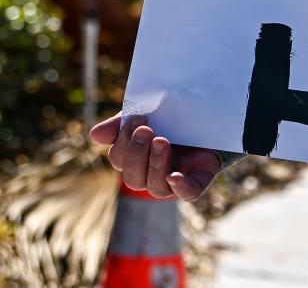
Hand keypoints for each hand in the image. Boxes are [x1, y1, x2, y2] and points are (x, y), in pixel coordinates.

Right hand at [89, 113, 220, 199]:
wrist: (210, 117)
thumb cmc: (172, 117)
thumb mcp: (147, 115)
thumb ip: (122, 124)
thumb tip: (95, 135)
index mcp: (135, 159)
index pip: (119, 159)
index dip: (123, 142)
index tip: (136, 118)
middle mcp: (152, 175)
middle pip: (133, 178)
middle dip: (137, 153)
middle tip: (146, 129)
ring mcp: (175, 181)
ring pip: (157, 187)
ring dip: (156, 164)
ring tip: (162, 141)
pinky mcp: (198, 181)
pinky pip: (189, 193)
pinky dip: (181, 187)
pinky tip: (175, 176)